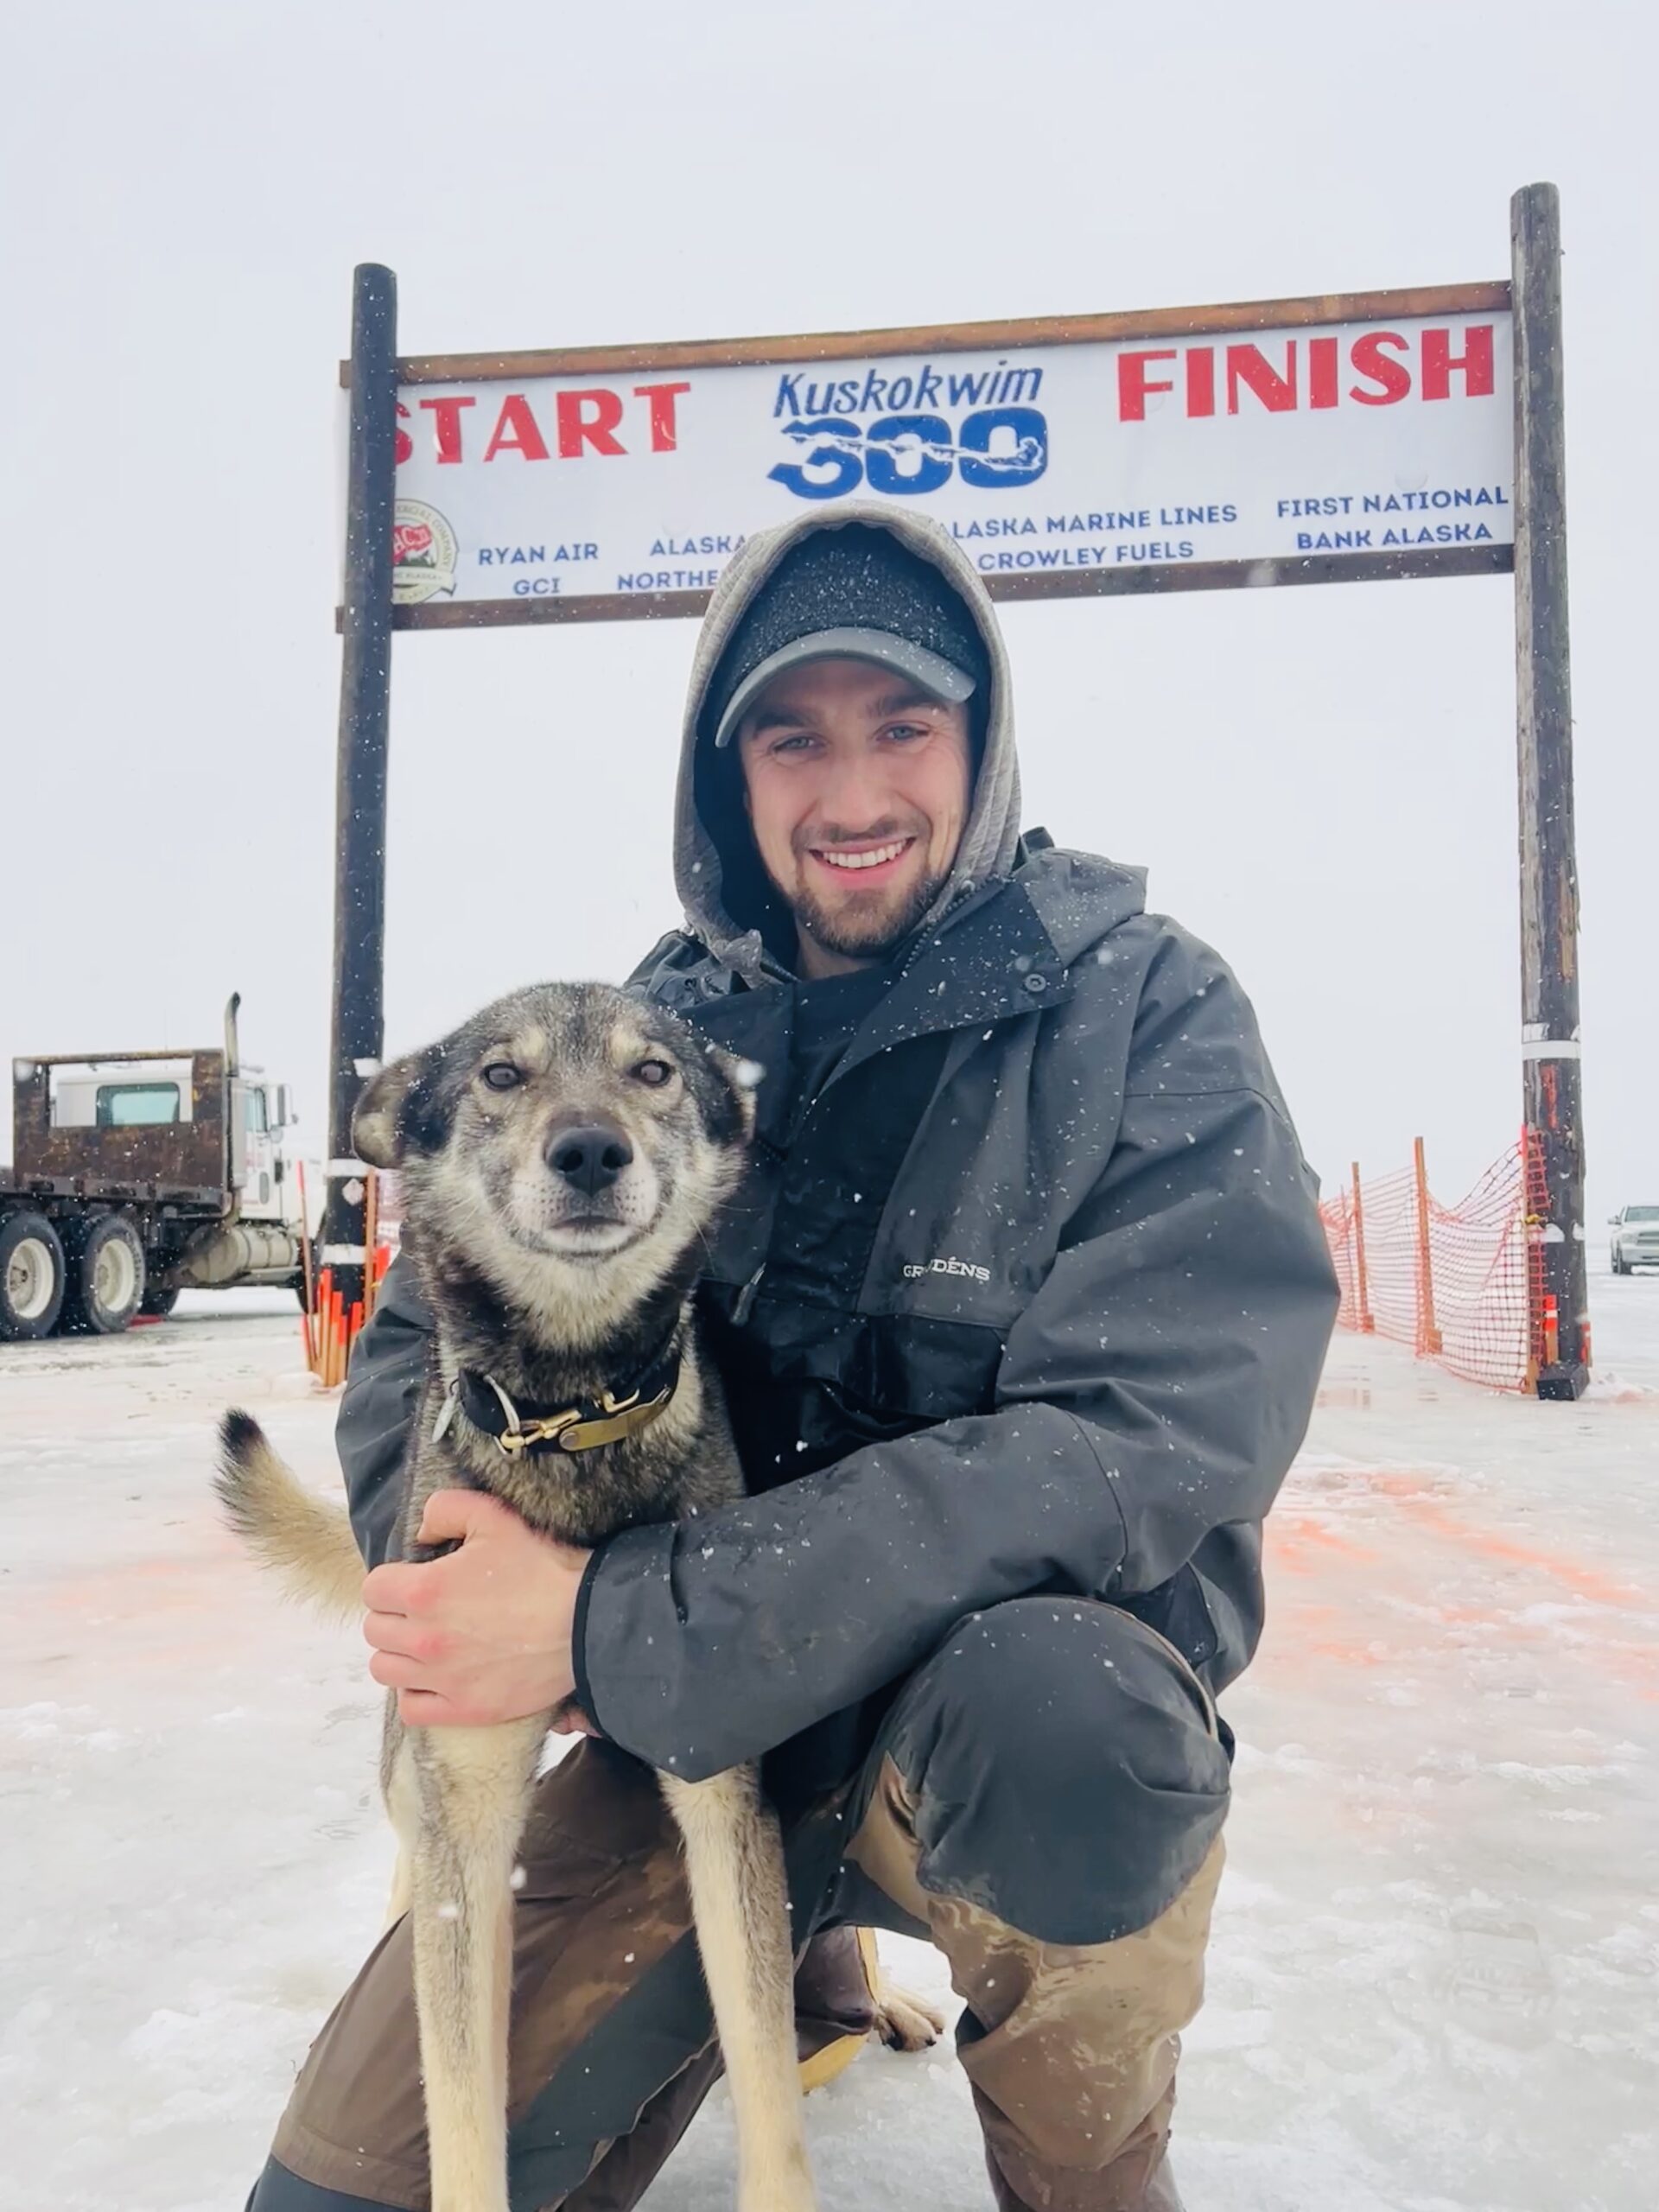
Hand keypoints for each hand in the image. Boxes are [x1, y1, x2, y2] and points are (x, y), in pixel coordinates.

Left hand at [362, 1489, 591, 1727]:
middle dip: (393, 1614)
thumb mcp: (495, 1517)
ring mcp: (442, 1679)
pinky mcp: (465, 1709)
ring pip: (385, 1670)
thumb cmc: (543, 1567)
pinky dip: (415, 1692)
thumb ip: (445, 1509)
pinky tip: (435, 1676)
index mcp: (425, 1591)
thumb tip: (421, 1534)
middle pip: (375, 1630)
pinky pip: (411, 1708)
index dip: (392, 1580)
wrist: (588, 1622)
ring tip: (426, 1642)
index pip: (373, 1589)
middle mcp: (424, 1639)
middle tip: (424, 1609)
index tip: (415, 1579)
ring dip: (399, 1653)